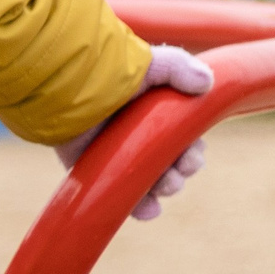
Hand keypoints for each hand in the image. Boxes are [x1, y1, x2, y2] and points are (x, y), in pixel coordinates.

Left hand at [54, 44, 213, 220]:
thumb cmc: (110, 70)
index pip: (184, 142)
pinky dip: (137, 206)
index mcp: (155, 115)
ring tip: (164, 186)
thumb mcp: (151, 64)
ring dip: (163, 190)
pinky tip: (148, 209)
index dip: (193, 154)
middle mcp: (137, 136)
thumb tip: (207, 83)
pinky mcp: (95, 167)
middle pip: (171, 165)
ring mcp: (116, 154)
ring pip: (149, 183)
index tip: (192, 156)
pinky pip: (119, 194)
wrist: (67, 85)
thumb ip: (180, 67)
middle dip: (180, 174)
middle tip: (178, 171)